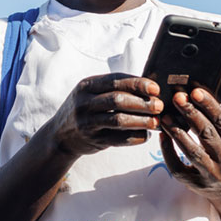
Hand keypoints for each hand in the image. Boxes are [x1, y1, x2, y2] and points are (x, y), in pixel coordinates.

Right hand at [48, 73, 162, 156]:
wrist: (60, 135)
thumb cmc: (85, 110)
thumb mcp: (90, 94)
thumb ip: (113, 89)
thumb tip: (149, 88)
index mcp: (86, 85)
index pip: (115, 80)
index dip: (137, 84)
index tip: (155, 88)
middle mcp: (84, 102)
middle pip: (118, 100)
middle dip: (142, 102)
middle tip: (159, 106)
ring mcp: (87, 122)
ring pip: (118, 120)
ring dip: (141, 121)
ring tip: (156, 122)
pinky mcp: (93, 140)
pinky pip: (118, 139)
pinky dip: (135, 137)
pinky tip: (146, 135)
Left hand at [159, 87, 220, 205]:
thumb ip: (217, 126)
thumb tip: (195, 98)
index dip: (209, 105)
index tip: (196, 92)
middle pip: (206, 134)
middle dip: (191, 114)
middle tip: (178, 98)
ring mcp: (210, 174)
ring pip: (192, 151)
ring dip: (177, 132)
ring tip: (165, 117)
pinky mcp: (195, 184)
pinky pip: (178, 167)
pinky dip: (168, 151)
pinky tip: (162, 136)